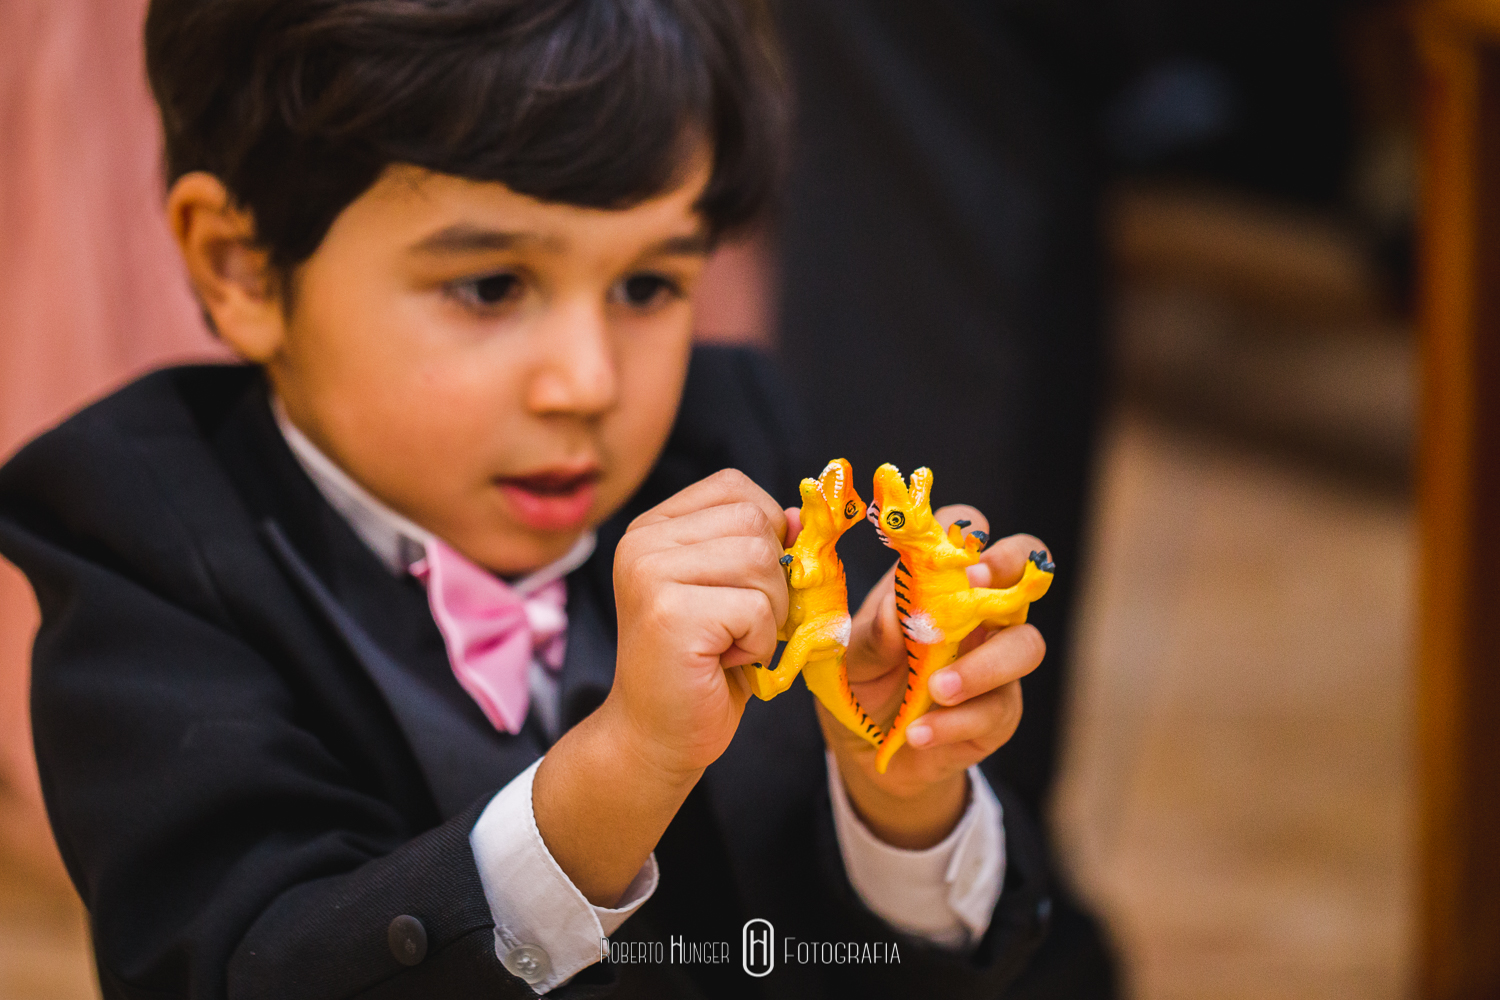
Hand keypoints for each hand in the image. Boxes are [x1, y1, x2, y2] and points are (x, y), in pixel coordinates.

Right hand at [535, 469, 788, 907]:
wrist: (655, 737)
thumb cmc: (702, 666)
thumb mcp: (733, 590)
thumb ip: (759, 547)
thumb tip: (800, 516)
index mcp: (654, 526)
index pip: (737, 489)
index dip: (767, 534)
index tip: (748, 584)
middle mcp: (643, 540)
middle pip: (756, 523)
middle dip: (772, 581)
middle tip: (740, 625)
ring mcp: (651, 574)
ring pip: (762, 562)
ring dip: (768, 614)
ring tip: (731, 643)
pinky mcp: (670, 614)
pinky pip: (757, 608)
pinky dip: (759, 643)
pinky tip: (724, 661)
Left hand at [819, 506, 1047, 848]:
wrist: (866, 752)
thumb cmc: (861, 684)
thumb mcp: (848, 658)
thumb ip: (870, 635)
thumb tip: (894, 612)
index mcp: (936, 582)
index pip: (965, 532)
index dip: (966, 528)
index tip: (946, 546)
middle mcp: (977, 613)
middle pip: (1024, 569)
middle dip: (1010, 567)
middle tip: (975, 587)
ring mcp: (995, 660)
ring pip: (1025, 644)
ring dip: (983, 665)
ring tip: (935, 688)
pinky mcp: (999, 711)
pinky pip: (996, 709)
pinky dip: (956, 721)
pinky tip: (919, 732)